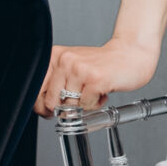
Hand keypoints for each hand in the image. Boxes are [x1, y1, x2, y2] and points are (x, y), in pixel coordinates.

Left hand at [33, 36, 158, 115]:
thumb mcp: (73, 68)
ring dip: (83, 105)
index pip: (36, 90)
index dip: (42, 106)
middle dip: (65, 108)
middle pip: (52, 102)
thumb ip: (56, 84)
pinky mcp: (95, 79)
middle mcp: (65, 60)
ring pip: (70, 106)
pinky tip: (102, 92)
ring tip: (93, 92)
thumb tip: (44, 110)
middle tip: (79, 101)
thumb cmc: (102, 64)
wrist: (131, 54)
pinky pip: (86, 106)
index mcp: (55, 56)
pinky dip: (95, 104)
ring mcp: (80, 69)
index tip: (50, 111)